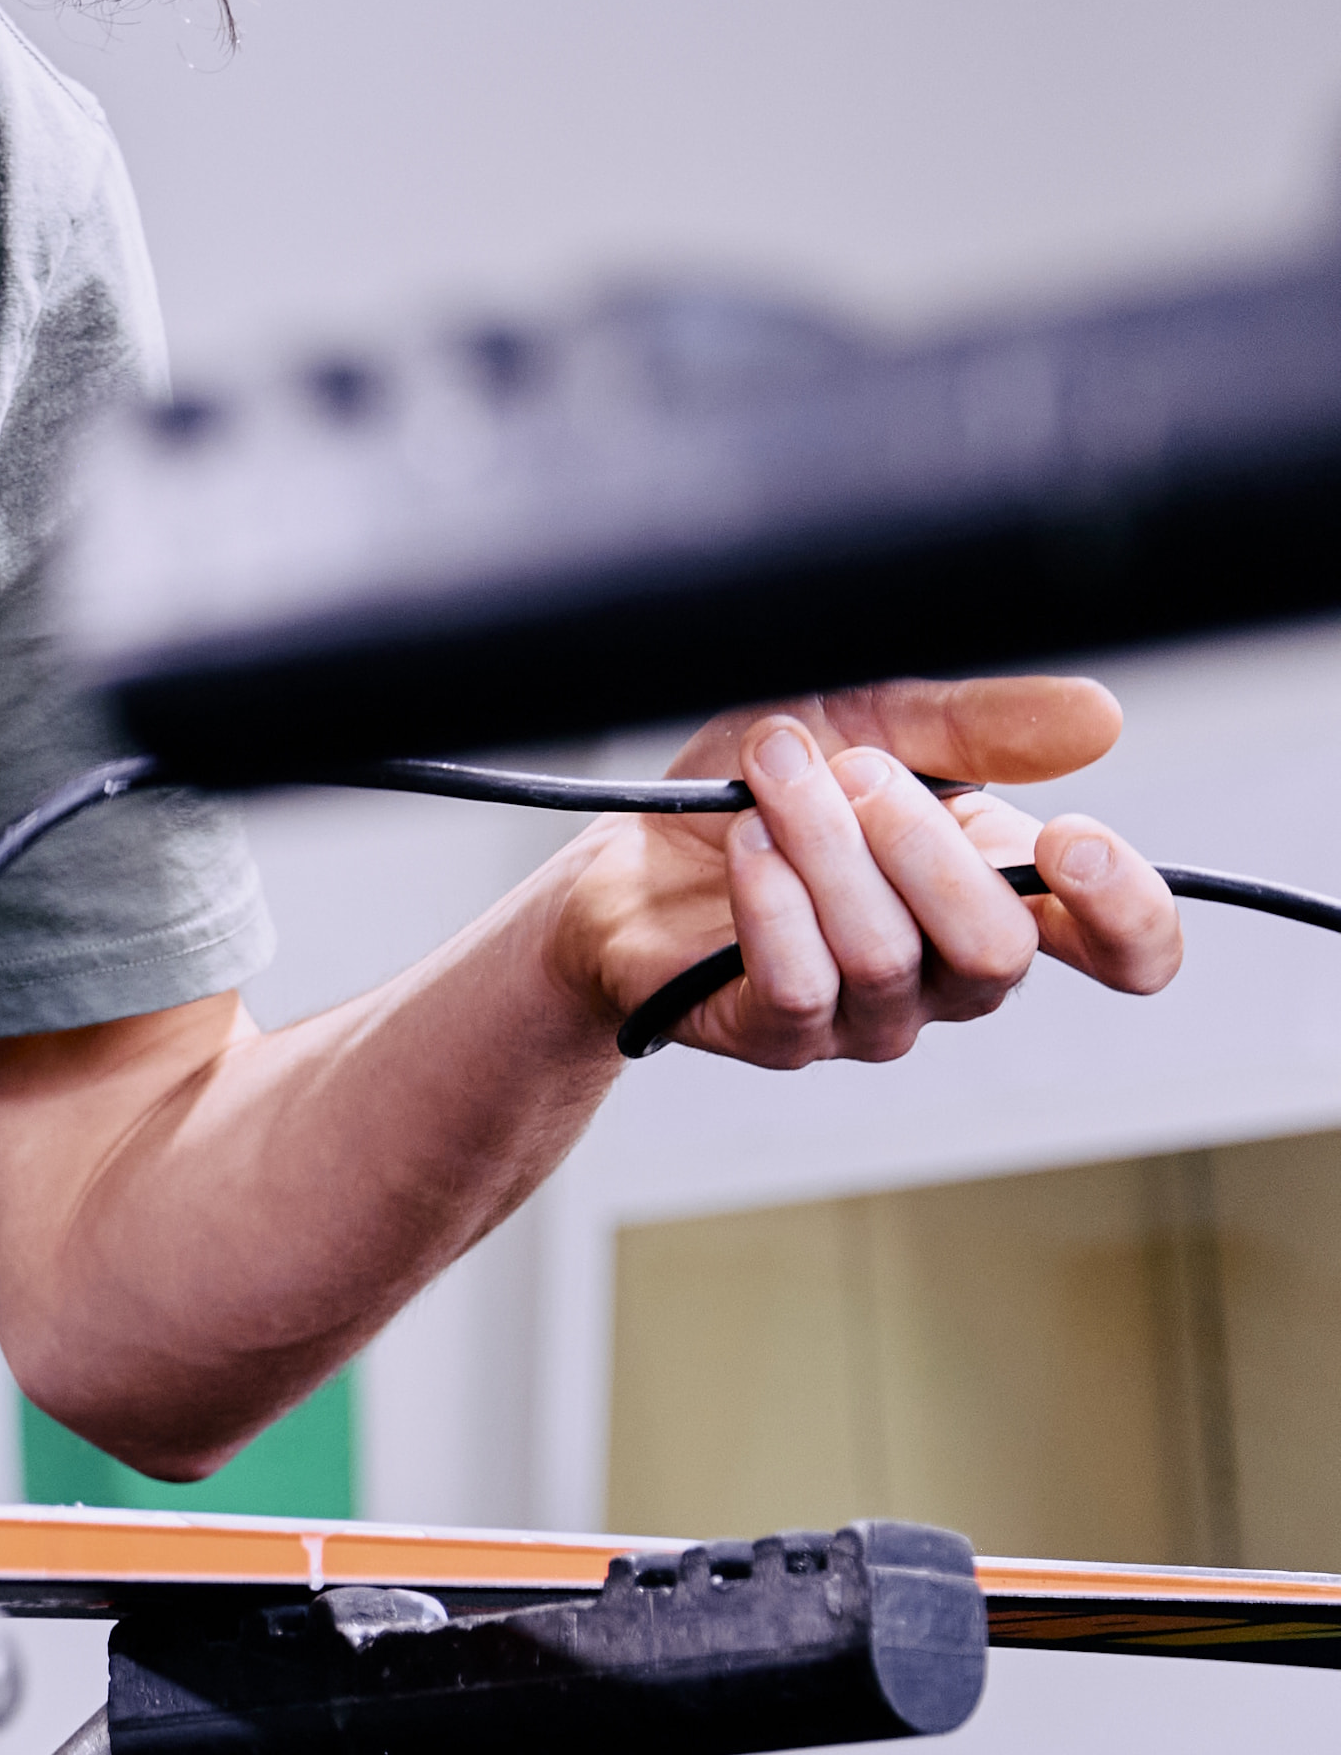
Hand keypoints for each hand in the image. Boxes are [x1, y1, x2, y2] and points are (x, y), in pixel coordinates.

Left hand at [553, 677, 1184, 1068]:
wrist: (626, 849)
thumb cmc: (761, 793)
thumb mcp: (870, 723)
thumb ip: (979, 725)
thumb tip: (1100, 718)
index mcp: (1003, 893)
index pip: (1125, 949)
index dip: (1127, 915)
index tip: (1070, 840)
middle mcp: (953, 972)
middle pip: (997, 949)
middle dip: (921, 843)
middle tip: (851, 771)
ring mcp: (872, 1016)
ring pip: (887, 956)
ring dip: (823, 848)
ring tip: (769, 782)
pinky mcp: (784, 1036)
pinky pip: (801, 984)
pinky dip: (770, 901)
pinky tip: (745, 847)